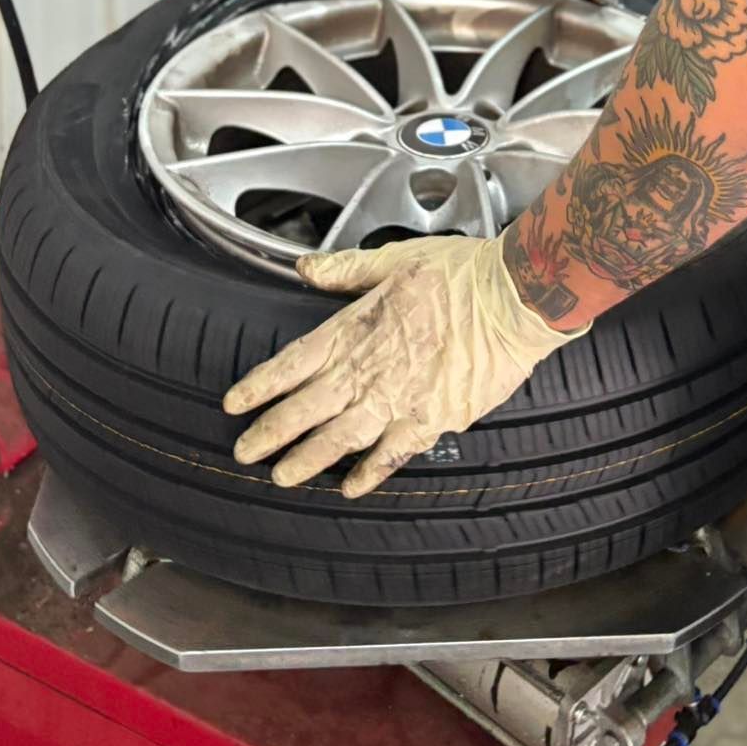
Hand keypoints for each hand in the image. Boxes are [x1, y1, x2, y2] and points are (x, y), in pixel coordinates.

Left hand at [222, 235, 585, 498]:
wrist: (511, 299)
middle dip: (271, 433)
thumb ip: (347, 269)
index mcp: (355, 329)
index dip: (261, 385)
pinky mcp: (430, 420)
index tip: (234, 403)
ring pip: (339, 438)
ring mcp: (397, 400)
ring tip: (283, 477)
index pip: (293, 362)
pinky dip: (369, 473)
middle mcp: (368, 370)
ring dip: (308, 460)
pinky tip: (352, 487)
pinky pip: (391, 455)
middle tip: (244, 452)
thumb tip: (306, 268)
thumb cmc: (460, 273)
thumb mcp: (396, 258)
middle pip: (307, 408)